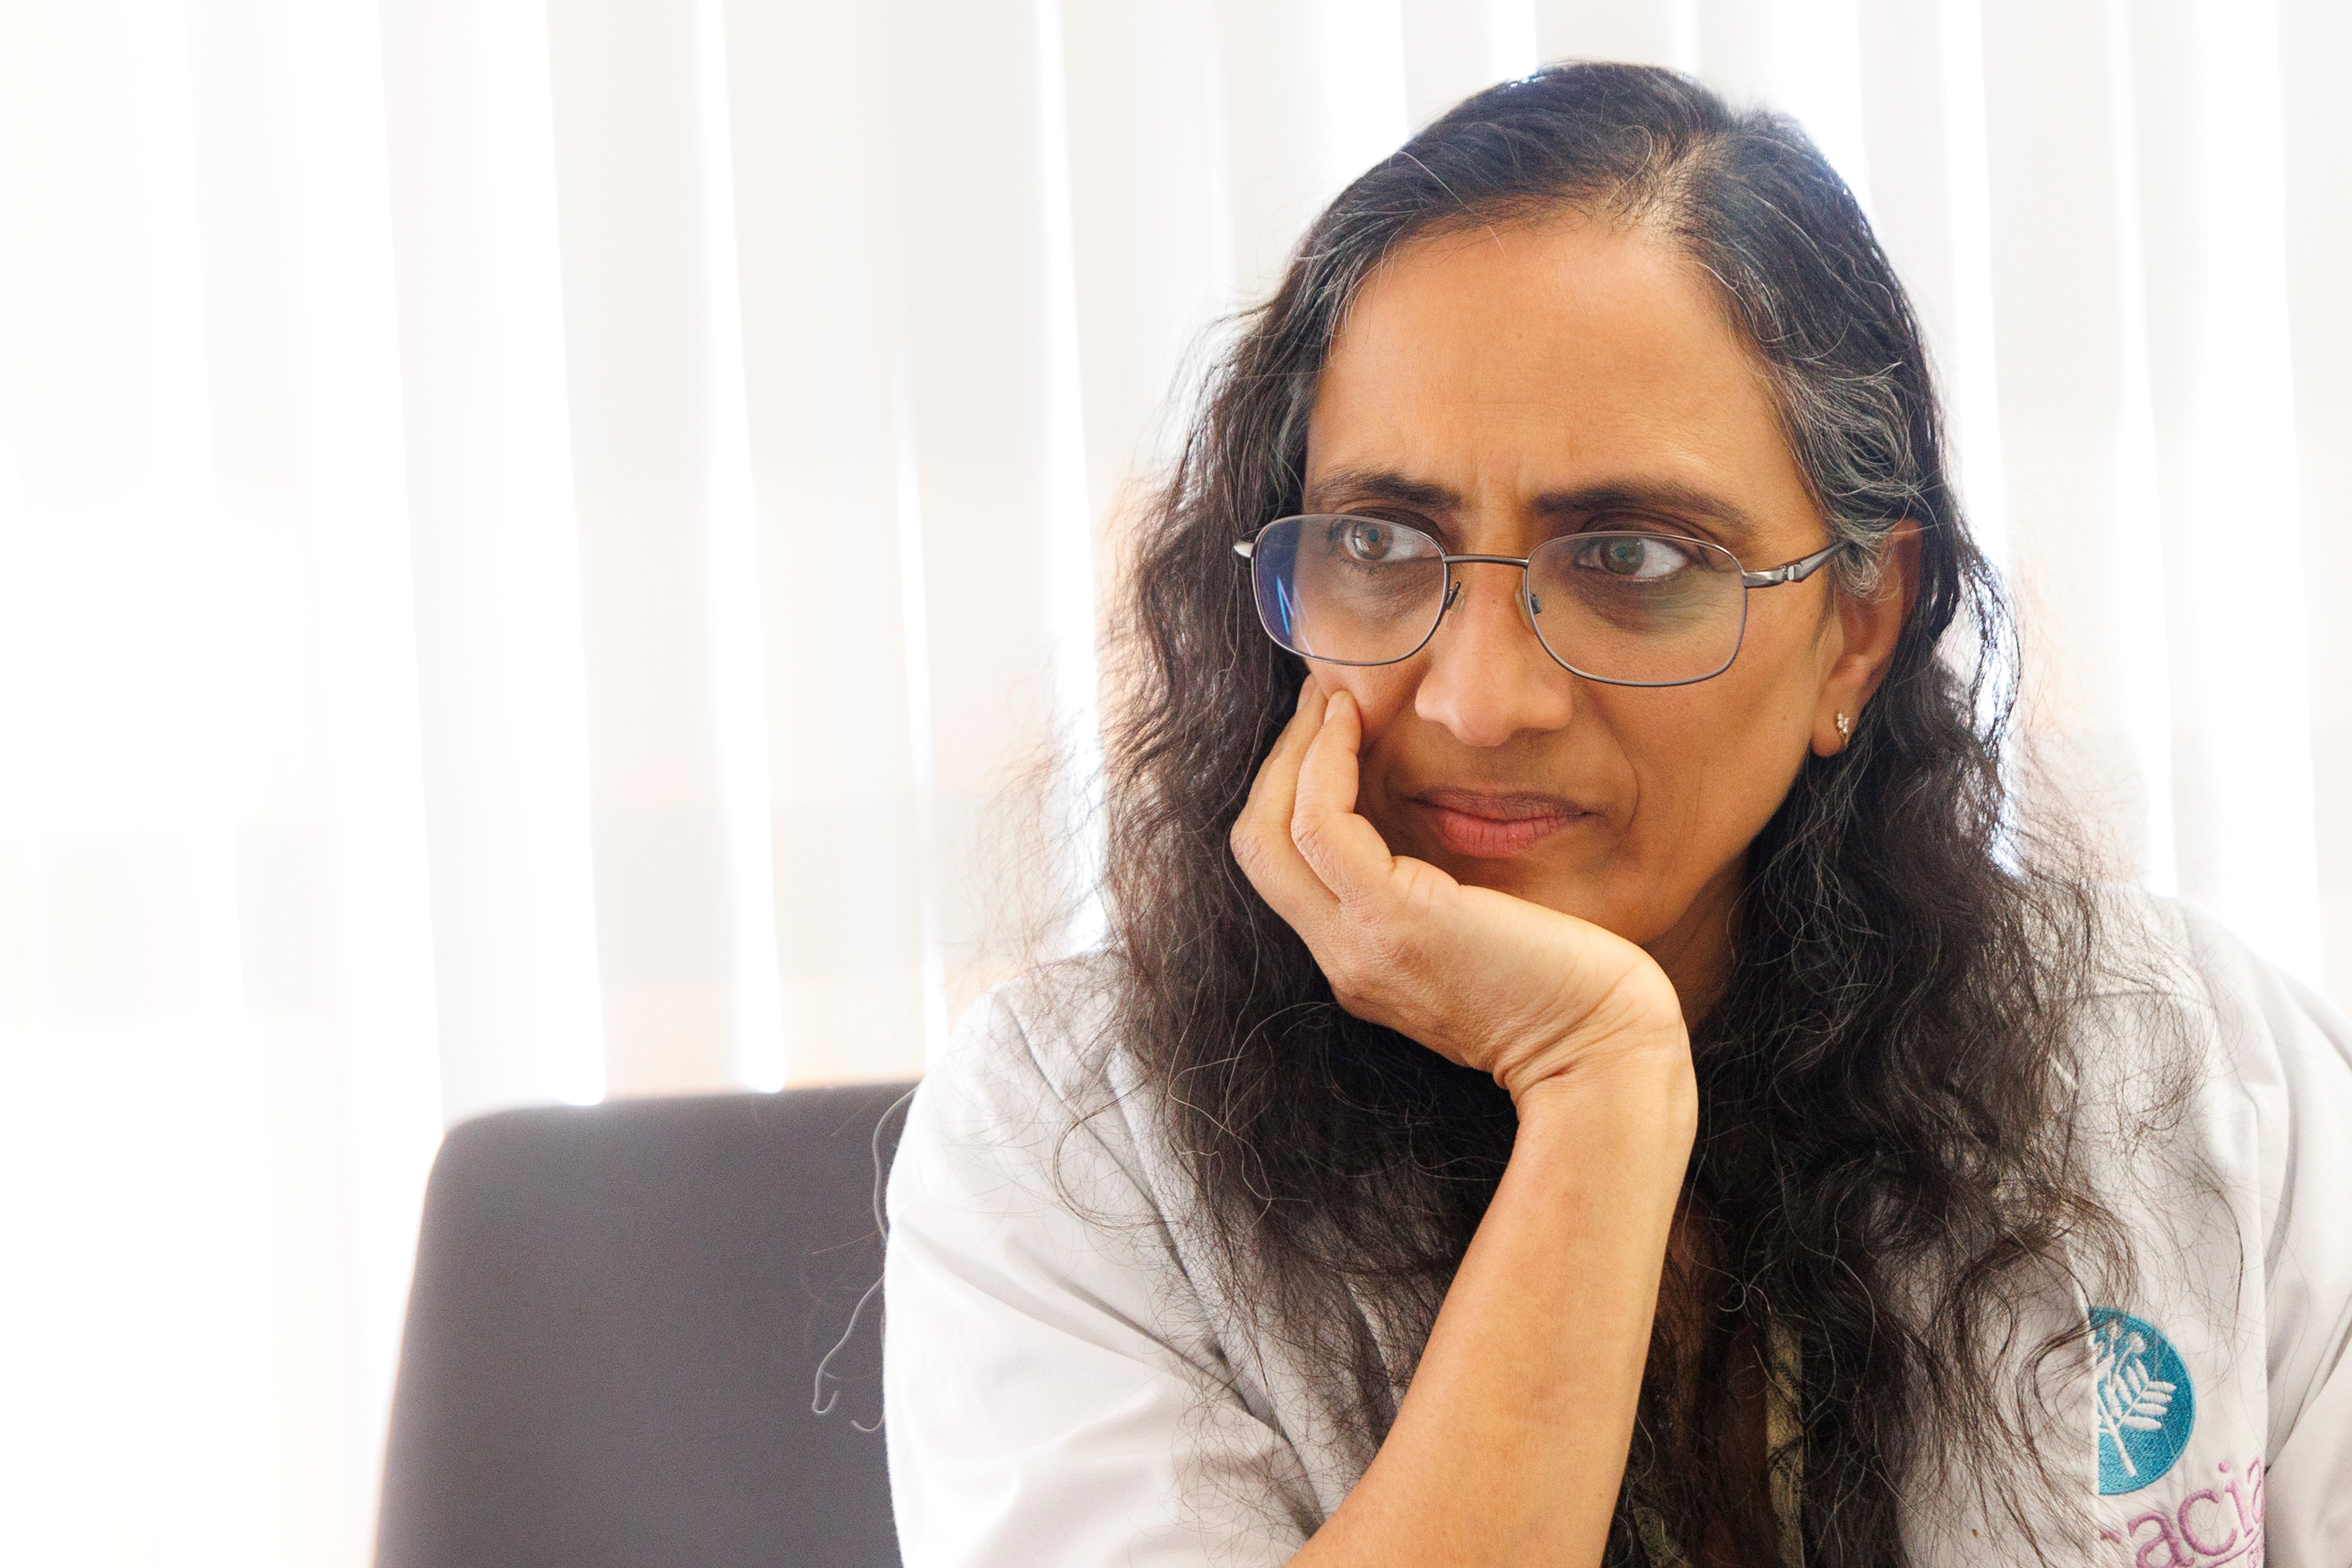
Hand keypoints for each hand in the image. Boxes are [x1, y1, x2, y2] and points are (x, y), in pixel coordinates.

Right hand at [1231, 681, 1688, 1104]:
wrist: (1600, 1054)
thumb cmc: (1571, 993)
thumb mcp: (1481, 940)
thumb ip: (1441, 899)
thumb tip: (1437, 825)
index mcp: (1361, 964)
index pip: (1286, 868)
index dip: (1290, 792)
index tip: (1328, 730)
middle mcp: (1345, 959)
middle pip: (1257, 847)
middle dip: (1279, 763)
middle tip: (1318, 700)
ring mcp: (1360, 946)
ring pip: (1272, 833)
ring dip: (1295, 752)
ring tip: (1331, 701)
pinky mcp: (1395, 921)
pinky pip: (1323, 825)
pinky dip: (1324, 763)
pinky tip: (1353, 723)